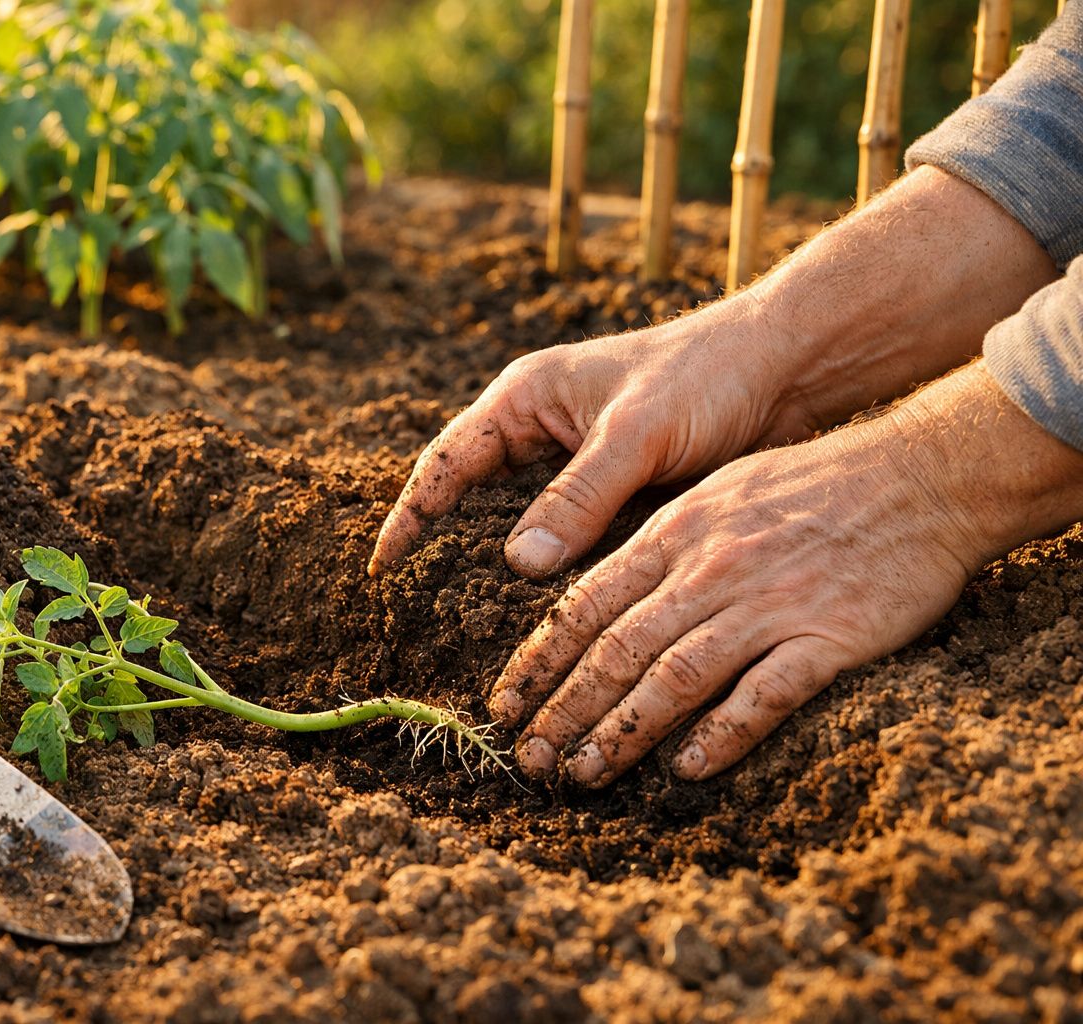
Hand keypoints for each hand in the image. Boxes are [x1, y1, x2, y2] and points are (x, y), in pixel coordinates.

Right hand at [367, 303, 814, 578]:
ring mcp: (578, 464)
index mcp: (527, 398)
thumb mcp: (637, 433)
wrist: (789, 368)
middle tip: (421, 615)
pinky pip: (570, 538)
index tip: (382, 569)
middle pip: (475, 500)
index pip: (447, 463)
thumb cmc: (709, 375)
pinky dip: (556, 573)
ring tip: (477, 630)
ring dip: (504, 570)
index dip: (410, 516)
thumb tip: (517, 562)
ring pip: (524, 526)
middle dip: (447, 551)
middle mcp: (543, 431)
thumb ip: (578, 495)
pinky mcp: (616, 491)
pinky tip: (548, 617)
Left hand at [493, 363, 1082, 783]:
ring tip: (586, 772)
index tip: (504, 704)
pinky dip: (719, 735)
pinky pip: (762, 696)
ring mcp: (767, 604)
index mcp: (675, 533)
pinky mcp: (827, 638)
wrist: (919, 475)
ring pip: (674, 677)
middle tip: (528, 758)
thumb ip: (657, 543)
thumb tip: (598, 590)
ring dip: (622, 732)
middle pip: (616, 649)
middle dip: (563, 709)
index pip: (585, 604)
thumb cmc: (812, 483)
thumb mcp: (716, 493)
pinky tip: (686, 768)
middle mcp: (709, 569)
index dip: (538, 660)